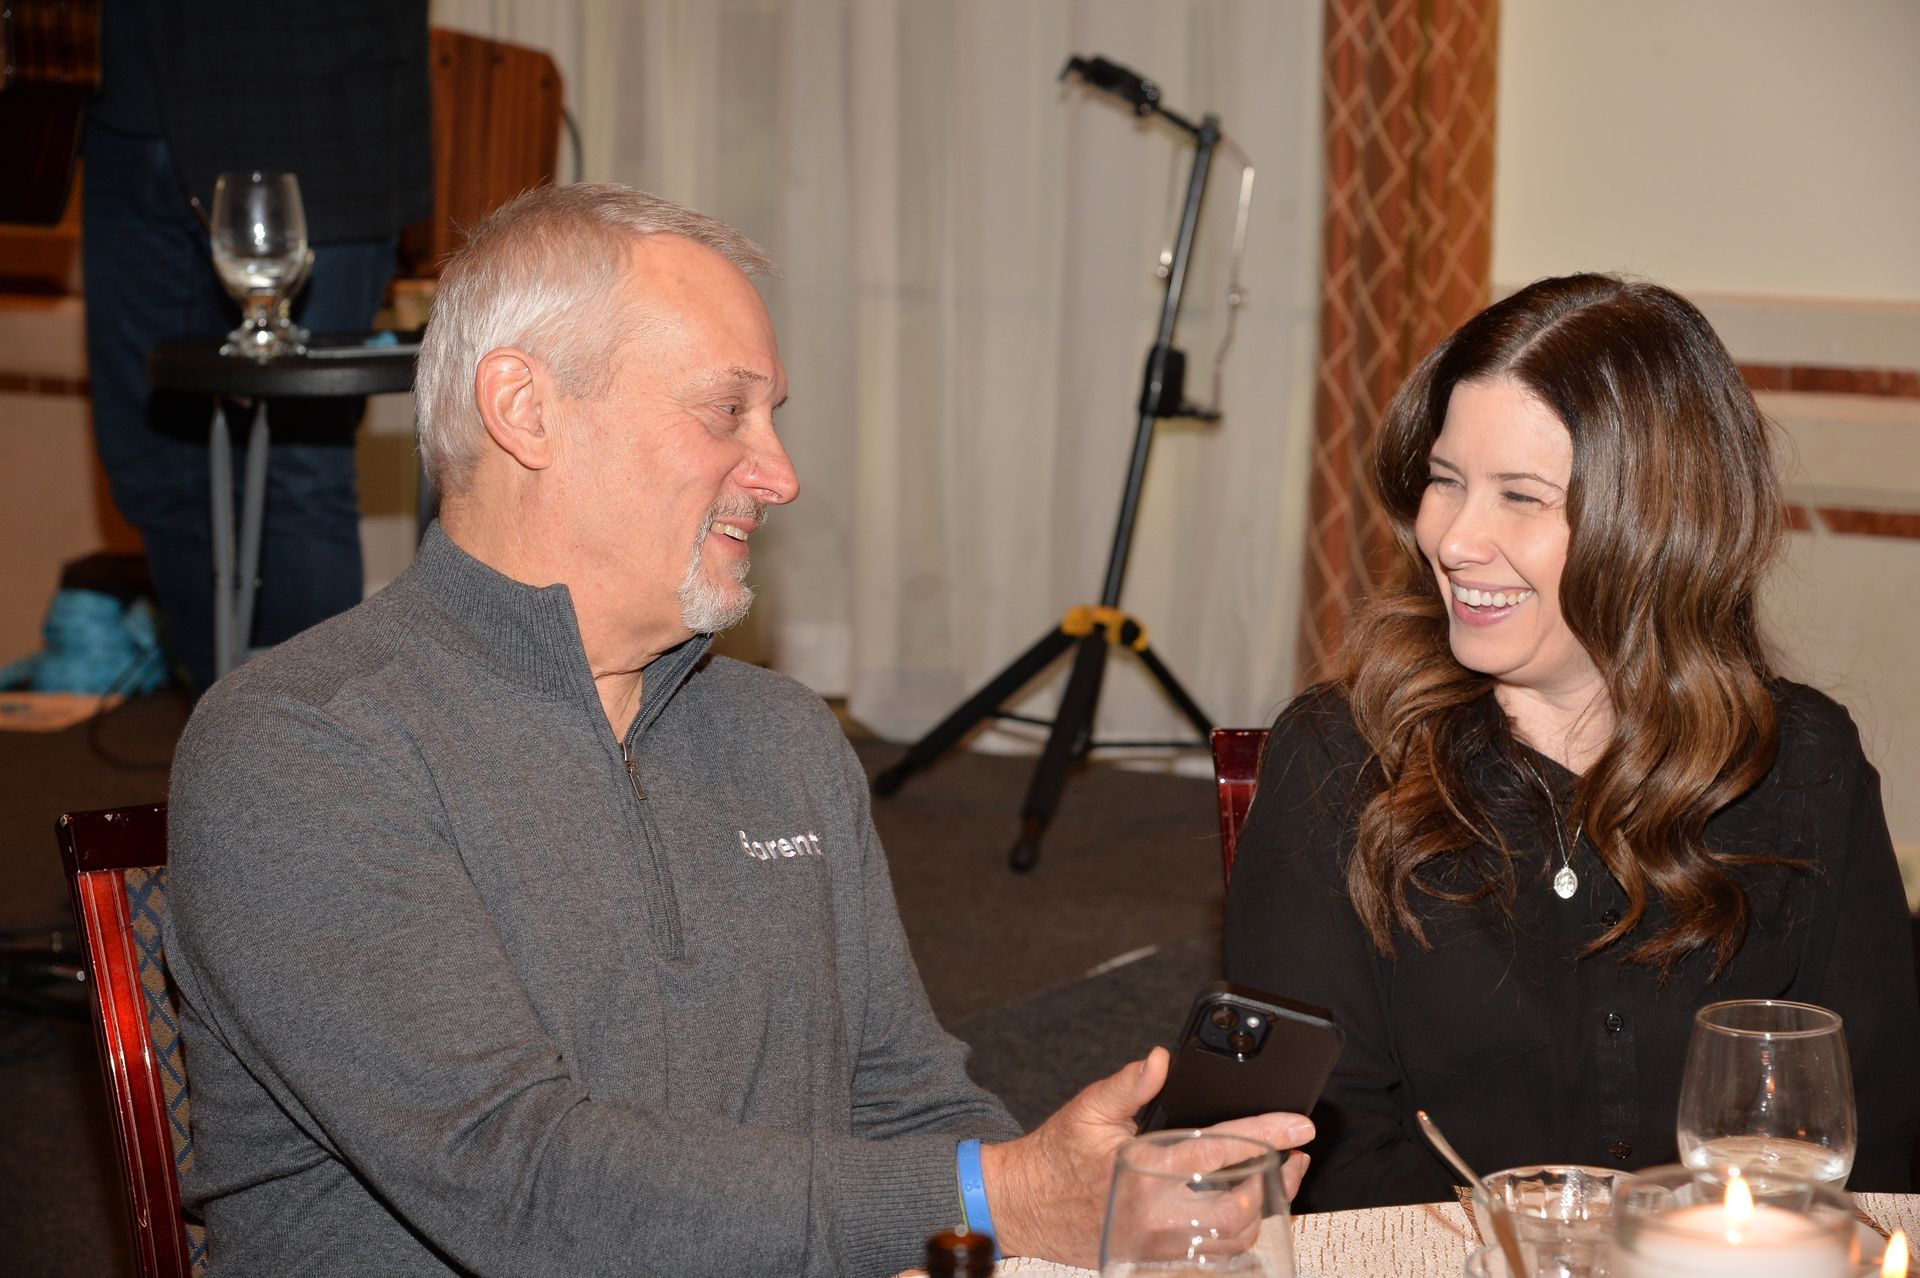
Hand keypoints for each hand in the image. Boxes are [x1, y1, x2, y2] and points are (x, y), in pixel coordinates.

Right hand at [977, 1047, 1314, 1266]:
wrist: (1021, 1206)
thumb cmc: (1057, 1154)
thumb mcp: (1090, 1107)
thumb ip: (1131, 1083)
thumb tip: (1161, 1059)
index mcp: (1143, 1169)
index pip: (1221, 1150)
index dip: (1266, 1135)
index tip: (1299, 1125)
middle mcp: (1155, 1215)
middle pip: (1240, 1206)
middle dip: (1278, 1178)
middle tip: (1296, 1154)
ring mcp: (1156, 1246)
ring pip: (1232, 1238)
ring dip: (1264, 1208)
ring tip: (1276, 1178)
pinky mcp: (1154, 1263)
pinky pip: (1212, 1256)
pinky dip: (1239, 1233)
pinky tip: (1246, 1206)